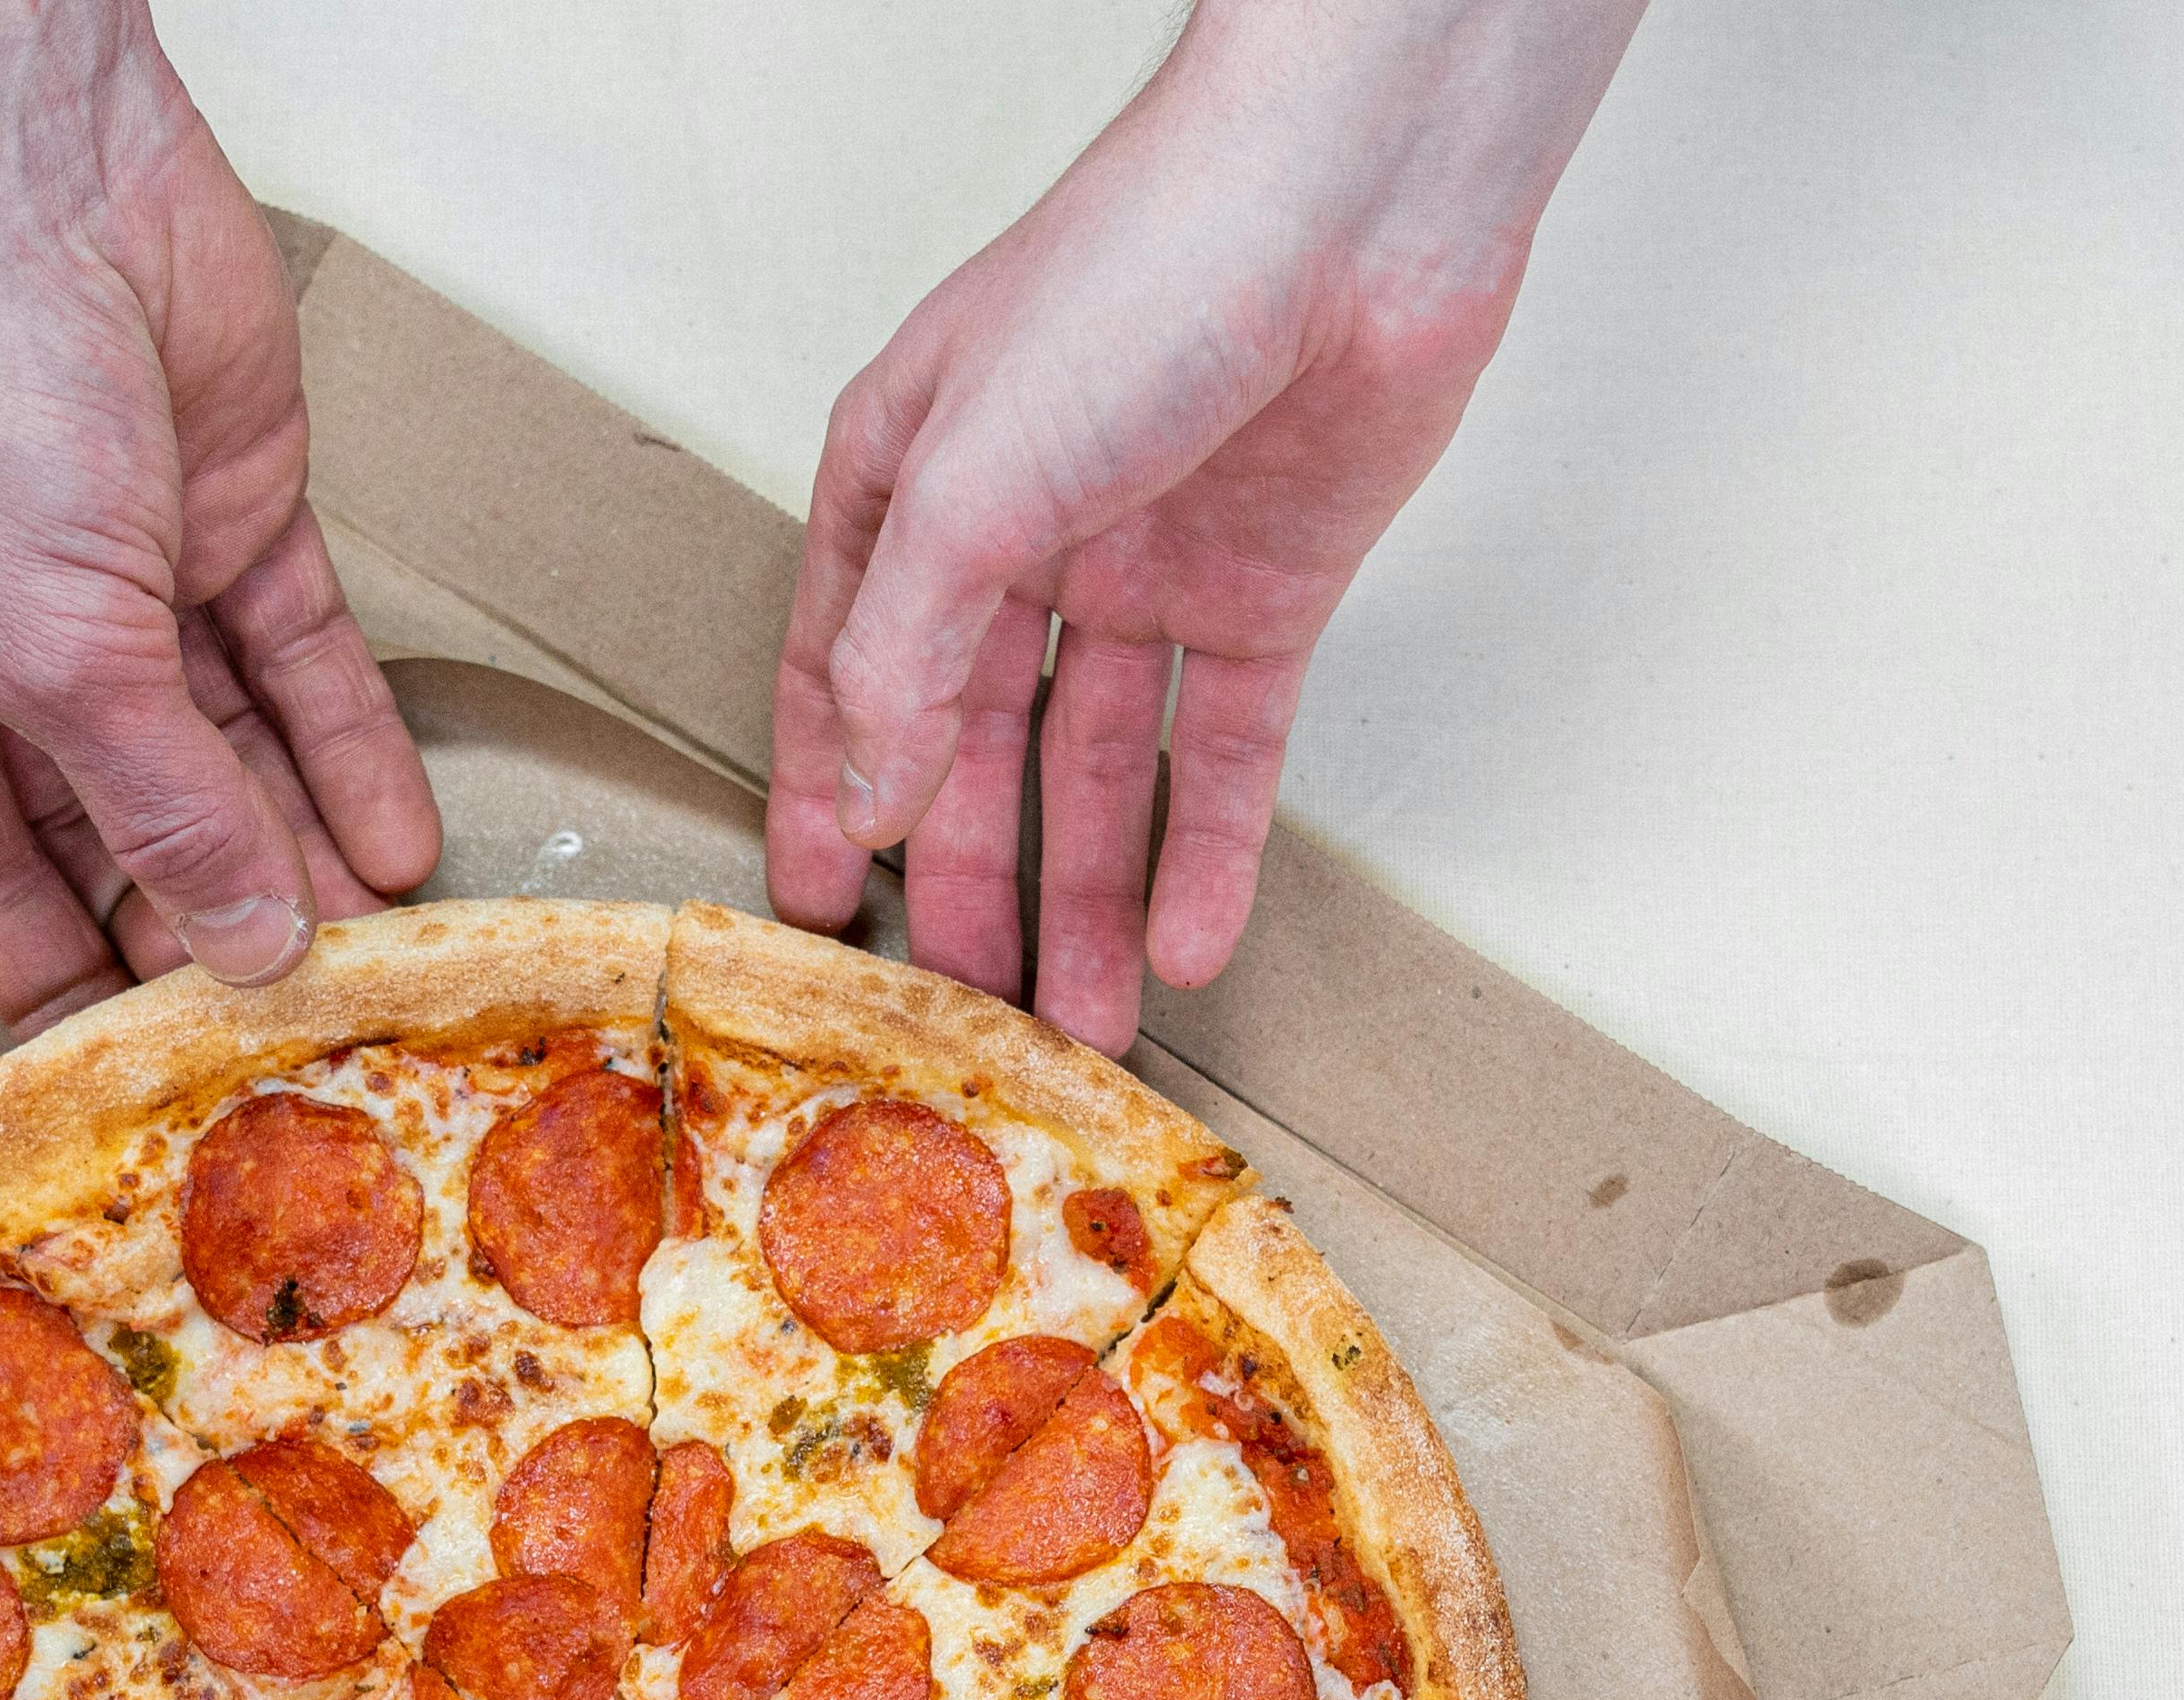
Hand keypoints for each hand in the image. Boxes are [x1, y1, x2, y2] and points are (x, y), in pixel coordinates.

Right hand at [0, 0, 438, 1033]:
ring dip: (304, 858)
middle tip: (307, 1033)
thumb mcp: (57, 662)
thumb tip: (244, 950)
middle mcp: (5, 671)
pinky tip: (402, 845)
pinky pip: (301, 674)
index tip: (156, 1089)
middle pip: (127, 845)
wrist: (30, 175)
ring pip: (232, 769)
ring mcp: (125, 600)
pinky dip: (351, 754)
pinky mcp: (229, 531)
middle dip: (215, 933)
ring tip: (383, 960)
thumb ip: (162, 817)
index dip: (72, 997)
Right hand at [769, 0, 1643, 1051]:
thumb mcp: (969, 478)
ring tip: (1083, 1023)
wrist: (1363, 192)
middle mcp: (1022, 535)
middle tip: (965, 1016)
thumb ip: (903, 652)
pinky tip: (1189, 942)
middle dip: (971, 889)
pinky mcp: (1265, 593)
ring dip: (1090, 899)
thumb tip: (868, 797)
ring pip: (1100, 775)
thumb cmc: (1149, 265)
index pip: (846, 676)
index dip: (830, 801)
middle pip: (977, 754)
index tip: (820, 918)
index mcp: (914, 486)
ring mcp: (1146, 570)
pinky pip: (1224, 753)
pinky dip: (1209, 850)